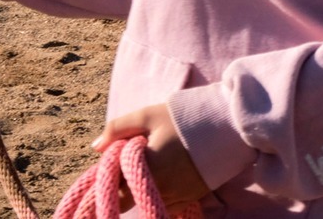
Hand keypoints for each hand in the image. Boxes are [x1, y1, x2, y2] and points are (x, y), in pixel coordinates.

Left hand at [92, 103, 211, 209]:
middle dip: (122, 187)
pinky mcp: (190, 200)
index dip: (107, 176)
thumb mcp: (147, 115)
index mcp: (144, 168)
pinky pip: (164, 206)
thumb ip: (117, 128)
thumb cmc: (184, 118)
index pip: (112, 186)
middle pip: (126, 201)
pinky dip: (159, 196)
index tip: (110, 165)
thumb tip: (96, 146)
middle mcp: (159, 189)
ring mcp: (176, 198)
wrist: (227, 127)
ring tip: (150, 168)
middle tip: (127, 168)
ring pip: (145, 204)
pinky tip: (165, 178)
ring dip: (140, 191)